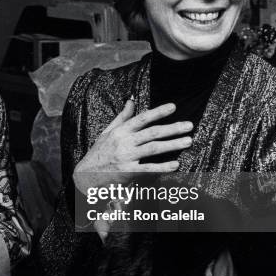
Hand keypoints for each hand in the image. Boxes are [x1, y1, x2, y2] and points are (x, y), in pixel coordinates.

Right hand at [74, 99, 192, 180]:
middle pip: (152, 133)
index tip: (173, 107)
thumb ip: (122, 117)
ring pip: (153, 148)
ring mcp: (126, 157)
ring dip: (172, 144)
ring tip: (188, 141)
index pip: (142, 118)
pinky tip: (175, 165)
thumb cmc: (99, 152)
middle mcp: (124, 142)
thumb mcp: (108, 131)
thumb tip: (132, 100)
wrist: (86, 174)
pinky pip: (148, 168)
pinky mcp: (128, 172)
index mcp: (120, 131)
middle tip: (189, 125)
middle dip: (172, 128)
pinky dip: (162, 167)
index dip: (158, 112)